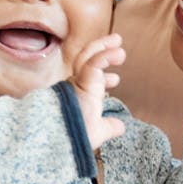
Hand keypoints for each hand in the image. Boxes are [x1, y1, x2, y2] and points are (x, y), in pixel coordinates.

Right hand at [69, 33, 127, 149]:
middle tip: (118, 50)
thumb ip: (108, 126)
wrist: (61, 141)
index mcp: (76, 97)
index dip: (103, 78)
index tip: (115, 79)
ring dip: (104, 47)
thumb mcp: (96, 132)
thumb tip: (121, 126)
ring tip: (118, 42)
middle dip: (101, 52)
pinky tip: (117, 52)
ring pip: (87, 57)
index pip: (87, 80)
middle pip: (85, 62)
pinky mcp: (81, 82)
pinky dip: (106, 55)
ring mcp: (75, 82)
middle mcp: (73, 86)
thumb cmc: (73, 139)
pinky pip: (94, 62)